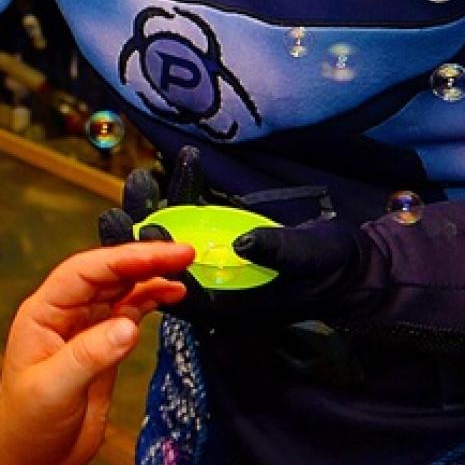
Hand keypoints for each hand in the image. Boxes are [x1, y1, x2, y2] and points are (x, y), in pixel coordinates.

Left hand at [0, 240, 193, 464]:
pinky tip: (172, 294)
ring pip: (121, 289)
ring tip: (184, 269)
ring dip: (151, 277)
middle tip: (183, 253)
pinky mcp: (104, 345)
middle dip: (144, 260)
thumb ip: (90, 356)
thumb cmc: (29, 424)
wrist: (37, 459)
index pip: (84, 272)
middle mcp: (64, 313)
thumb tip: (129, 325)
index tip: (159, 254)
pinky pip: (130, 311)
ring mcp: (86, 327)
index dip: (123, 258)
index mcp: (43, 313)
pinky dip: (152, 300)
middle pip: (107, 273)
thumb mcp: (53, 389)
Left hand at [98, 149, 374, 331]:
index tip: (136, 235)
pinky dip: (186, 192)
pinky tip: (185, 161)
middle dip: (136, 239)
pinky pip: (195, 216)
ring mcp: (213, 261)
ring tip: (138, 179)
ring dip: (153, 210)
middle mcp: (211, 285)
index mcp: (225, 304)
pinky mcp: (220, 238)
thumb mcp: (310, 261)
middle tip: (116, 210)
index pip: (177, 290)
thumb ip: (278, 252)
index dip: (152, 267)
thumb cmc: (331, 270)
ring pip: (172, 238)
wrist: (348, 266)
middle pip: (160, 267)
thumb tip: (244, 242)